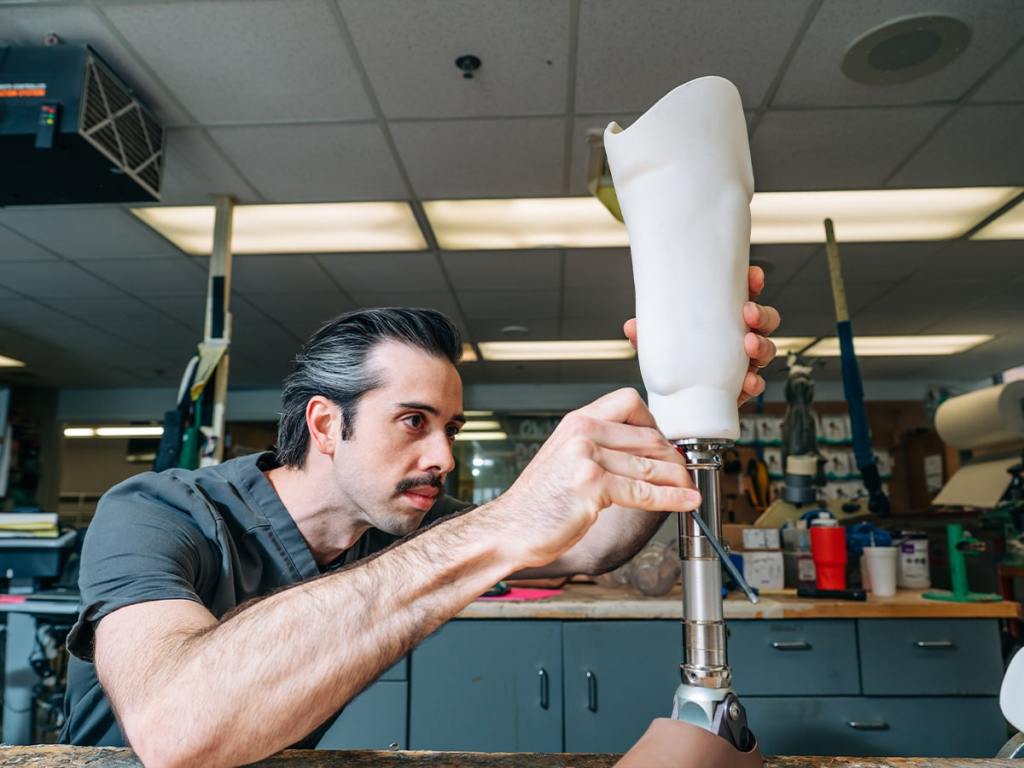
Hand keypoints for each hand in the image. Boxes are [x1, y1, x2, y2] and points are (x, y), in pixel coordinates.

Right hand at [482, 388, 698, 569]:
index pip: (629, 402)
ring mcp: (585, 457)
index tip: (665, 444)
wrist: (509, 529)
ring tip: (689, 488)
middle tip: (683, 473)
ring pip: (650, 464)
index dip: (655, 423)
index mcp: (576, 421)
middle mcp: (581, 432)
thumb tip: (646, 453)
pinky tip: (684, 501)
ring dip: (678, 479)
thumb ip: (600, 448)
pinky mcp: (591, 485)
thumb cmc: (539, 502)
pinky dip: (671, 498)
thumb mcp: (566, 459)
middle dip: (673, 457)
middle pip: (648, 435)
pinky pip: (644, 492)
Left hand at [622, 265, 780, 405]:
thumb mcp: (658, 343)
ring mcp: (744, 361)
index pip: (746, 294)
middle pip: (764, 320)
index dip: (754, 283)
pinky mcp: (742, 387)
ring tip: (749, 345)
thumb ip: (647, 335)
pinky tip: (749, 381)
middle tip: (748, 313)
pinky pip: (757, 383)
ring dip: (762, 345)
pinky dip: (755, 382)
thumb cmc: (673, 360)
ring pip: (766, 348)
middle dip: (761, 314)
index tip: (754, 277)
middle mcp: (739, 336)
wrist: (675, 399)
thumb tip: (632, 327)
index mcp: (724, 317)